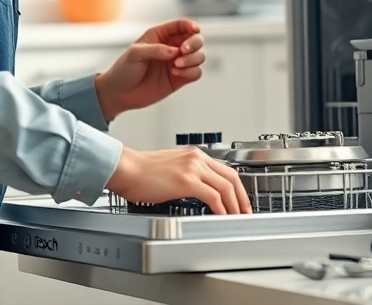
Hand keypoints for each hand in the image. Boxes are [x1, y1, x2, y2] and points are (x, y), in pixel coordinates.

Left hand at [95, 19, 204, 119]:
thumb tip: (175, 51)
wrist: (120, 93)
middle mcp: (171, 48)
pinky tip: (176, 74)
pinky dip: (191, 72)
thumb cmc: (124, 69)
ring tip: (176, 65)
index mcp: (160, 36)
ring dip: (192, 59)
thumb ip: (155, 49)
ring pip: (199, 56)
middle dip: (194, 43)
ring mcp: (177, 64)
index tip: (195, 30)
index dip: (191, 25)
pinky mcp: (180, 79)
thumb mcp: (135, 54)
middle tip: (183, 50)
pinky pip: (196, 73)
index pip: (181, 25)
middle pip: (195, 39)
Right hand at [106, 146, 251, 213]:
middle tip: (245, 210)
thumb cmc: (141, 171)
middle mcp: (196, 158)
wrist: (126, 169)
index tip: (239, 199)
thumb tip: (196, 191)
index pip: (225, 169)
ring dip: (234, 204)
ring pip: (225, 186)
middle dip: (241, 196)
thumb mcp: (170, 167)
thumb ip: (186, 175)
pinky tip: (221, 215)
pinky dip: (221, 207)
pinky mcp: (186, 181)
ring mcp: (193, 168)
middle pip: (231, 177)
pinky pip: (213, 195)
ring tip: (236, 217)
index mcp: (194, 155)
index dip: (236, 186)